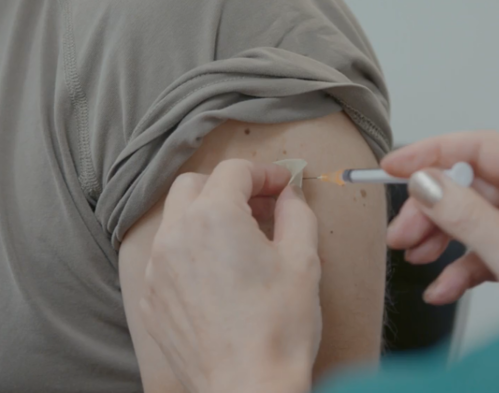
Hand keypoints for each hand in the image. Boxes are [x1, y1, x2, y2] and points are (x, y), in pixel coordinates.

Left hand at [140, 160, 319, 392]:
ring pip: (176, 219)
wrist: (250, 387)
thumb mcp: (303, 259)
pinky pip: (166, 256)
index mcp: (214, 218)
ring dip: (207, 215)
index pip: (235, 171)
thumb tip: (290, 193)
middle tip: (261, 205)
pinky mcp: (152, 298)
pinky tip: (218, 272)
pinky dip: (191, 249)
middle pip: (195, 185)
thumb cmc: (280, 326)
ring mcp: (157, 269)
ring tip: (240, 239)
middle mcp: (175, 236)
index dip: (265, 172)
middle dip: (229, 186)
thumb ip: (296, 212)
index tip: (285, 186)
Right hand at [383, 131, 498, 318]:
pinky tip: (443, 287)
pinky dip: (459, 264)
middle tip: (402, 234)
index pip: (482, 147)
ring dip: (440, 236)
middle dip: (432, 210)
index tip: (394, 167)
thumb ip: (465, 215)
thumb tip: (424, 182)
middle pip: (470, 184)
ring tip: (415, 257)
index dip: (432, 154)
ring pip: (471, 213)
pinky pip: (481, 243)